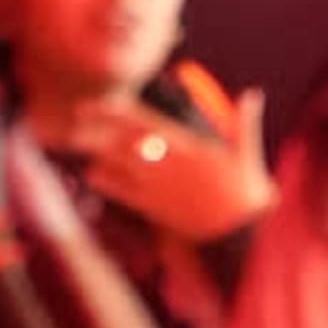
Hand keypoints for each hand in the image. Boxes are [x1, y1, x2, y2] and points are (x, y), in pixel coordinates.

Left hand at [61, 92, 270, 243]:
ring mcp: (158, 186)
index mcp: (186, 144)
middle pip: (119, 140)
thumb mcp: (246, 153)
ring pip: (116, 164)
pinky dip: (106, 182)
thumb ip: (244, 122)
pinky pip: (122, 192)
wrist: (239, 232)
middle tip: (74, 123)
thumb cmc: (245, 193)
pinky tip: (94, 175)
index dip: (111, 112)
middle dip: (94, 130)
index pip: (140, 121)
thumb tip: (253, 95)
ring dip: (95, 153)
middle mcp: (167, 162)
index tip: (92, 106)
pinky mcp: (154, 207)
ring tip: (78, 144)